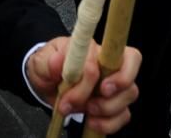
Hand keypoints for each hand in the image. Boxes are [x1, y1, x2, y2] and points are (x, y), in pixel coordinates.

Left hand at [25, 36, 140, 131]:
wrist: (45, 83)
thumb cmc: (47, 67)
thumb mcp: (41, 62)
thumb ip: (48, 62)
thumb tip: (58, 62)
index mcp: (91, 49)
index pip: (117, 52)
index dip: (116, 71)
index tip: (102, 87)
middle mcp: (107, 65)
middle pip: (129, 76)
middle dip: (114, 95)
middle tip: (92, 103)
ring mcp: (112, 85)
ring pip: (128, 96)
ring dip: (107, 109)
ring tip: (85, 110)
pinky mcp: (112, 104)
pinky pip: (122, 115)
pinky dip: (108, 123)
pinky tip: (91, 122)